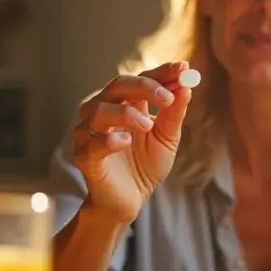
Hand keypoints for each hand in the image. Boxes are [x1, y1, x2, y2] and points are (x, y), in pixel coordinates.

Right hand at [72, 61, 193, 223]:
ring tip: (148, 125)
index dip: (160, 72)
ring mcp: (90, 134)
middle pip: (118, 86)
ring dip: (127, 113)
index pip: (140, 78)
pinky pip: (92, 144)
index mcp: (125, 104)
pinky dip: (109, 140)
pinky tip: (126, 141)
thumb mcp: (167, 138)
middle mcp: (104, 113)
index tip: (182, 68)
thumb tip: (186, 86)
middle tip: (168, 97)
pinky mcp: (85, 158)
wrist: (130, 201)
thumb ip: (174, 114)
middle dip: (144, 87)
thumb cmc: (145, 166)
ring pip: (99, 111)